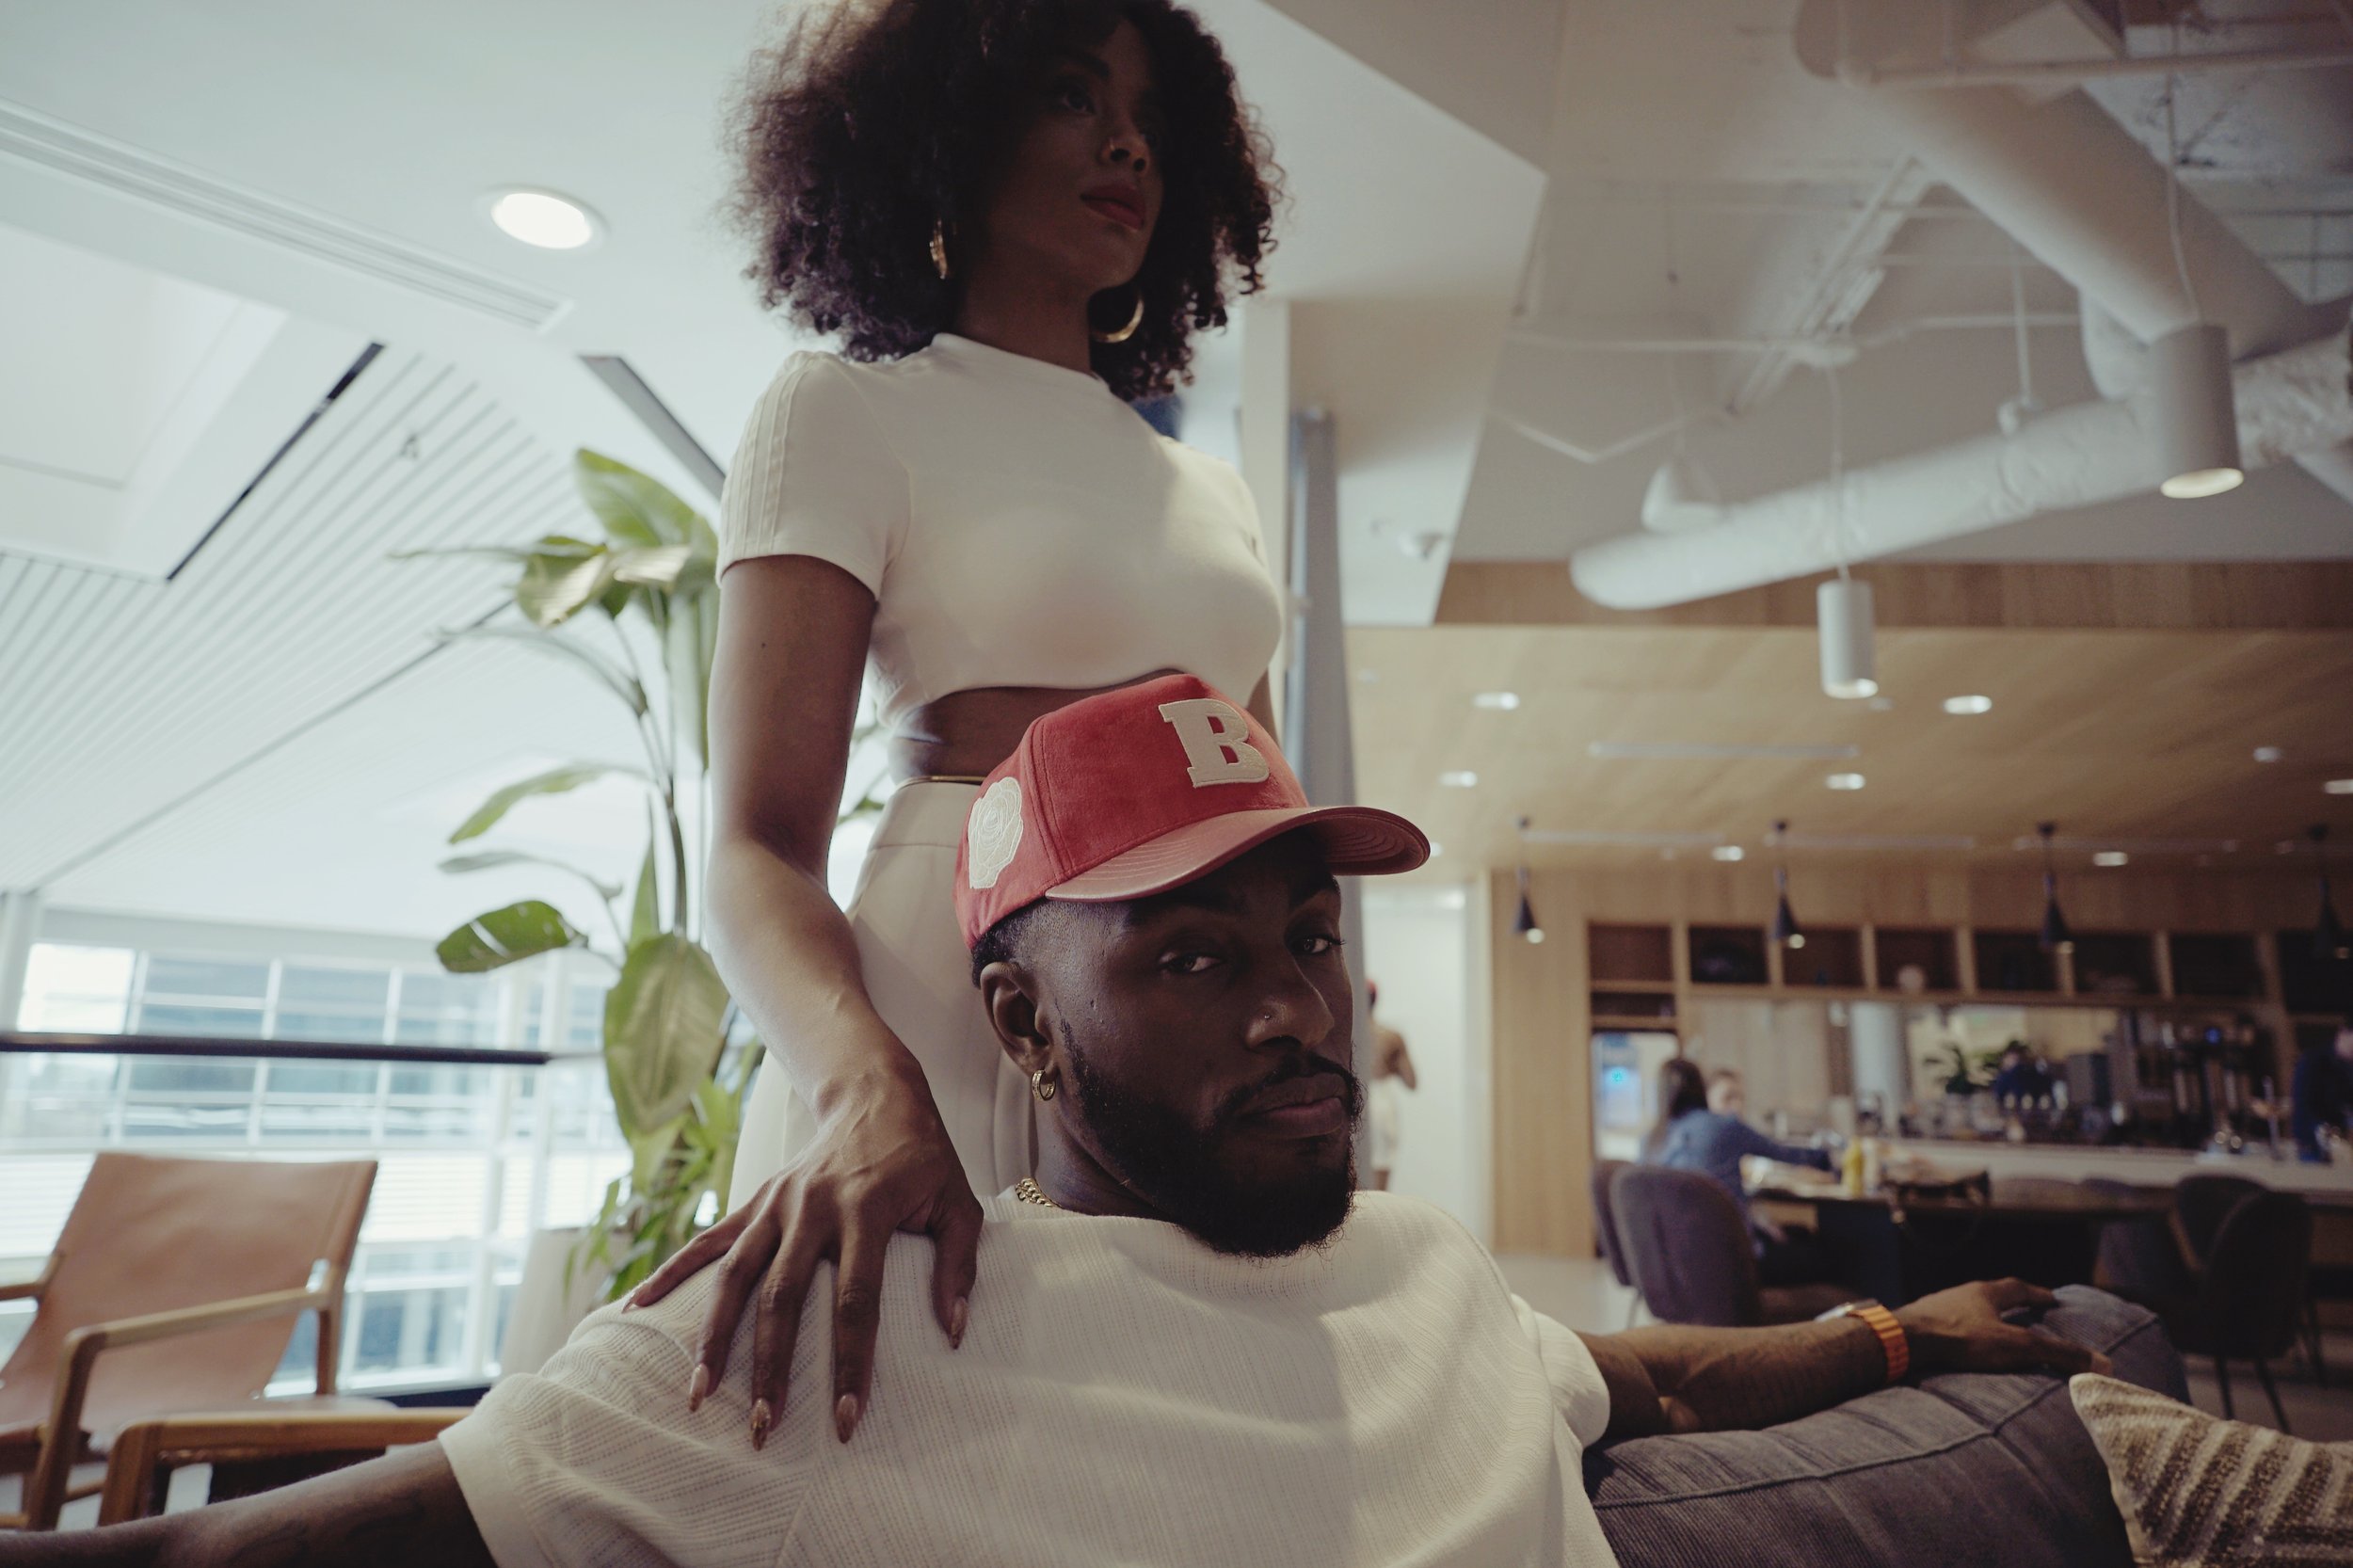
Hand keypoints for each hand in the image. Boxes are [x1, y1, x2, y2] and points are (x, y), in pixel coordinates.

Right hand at [627, 1062, 982, 1445]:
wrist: (877, 1094)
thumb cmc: (924, 1159)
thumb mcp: (960, 1202)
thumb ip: (958, 1266)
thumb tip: (953, 1331)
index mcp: (866, 1211)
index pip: (856, 1301)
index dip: (850, 1363)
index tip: (845, 1419)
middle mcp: (812, 1208)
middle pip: (783, 1299)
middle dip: (770, 1368)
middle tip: (762, 1428)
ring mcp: (776, 1204)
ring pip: (735, 1277)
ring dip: (714, 1338)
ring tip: (699, 1395)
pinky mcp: (755, 1201)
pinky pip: (707, 1242)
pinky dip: (669, 1273)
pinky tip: (637, 1308)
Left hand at [1892, 1278, 2113, 1379]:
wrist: (1903, 1339)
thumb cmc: (1960, 1338)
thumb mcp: (2016, 1346)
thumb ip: (2057, 1354)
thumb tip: (2103, 1363)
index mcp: (1986, 1293)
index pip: (2019, 1288)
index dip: (2037, 1294)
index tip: (2051, 1298)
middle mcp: (1961, 1294)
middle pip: (1991, 1295)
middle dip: (2009, 1303)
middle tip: (2024, 1311)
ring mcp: (1937, 1307)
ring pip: (1967, 1309)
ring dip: (1983, 1318)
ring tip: (1994, 1330)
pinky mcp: (1920, 1325)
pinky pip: (1947, 1326)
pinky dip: (1961, 1333)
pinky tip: (1960, 1347)